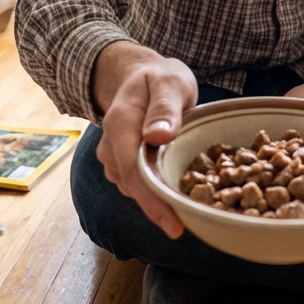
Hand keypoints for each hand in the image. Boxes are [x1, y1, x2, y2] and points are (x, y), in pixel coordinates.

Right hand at [91, 42, 197, 238]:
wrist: (138, 77)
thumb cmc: (160, 79)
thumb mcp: (170, 82)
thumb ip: (165, 107)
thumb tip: (158, 136)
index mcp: (120, 123)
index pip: (134, 171)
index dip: (153, 202)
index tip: (175, 226)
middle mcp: (111, 145)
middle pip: (134, 187)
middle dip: (161, 210)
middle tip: (193, 226)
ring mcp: (113, 158)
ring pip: (135, 190)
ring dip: (160, 202)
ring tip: (193, 209)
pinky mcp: (122, 166)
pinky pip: (138, 185)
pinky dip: (157, 193)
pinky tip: (180, 195)